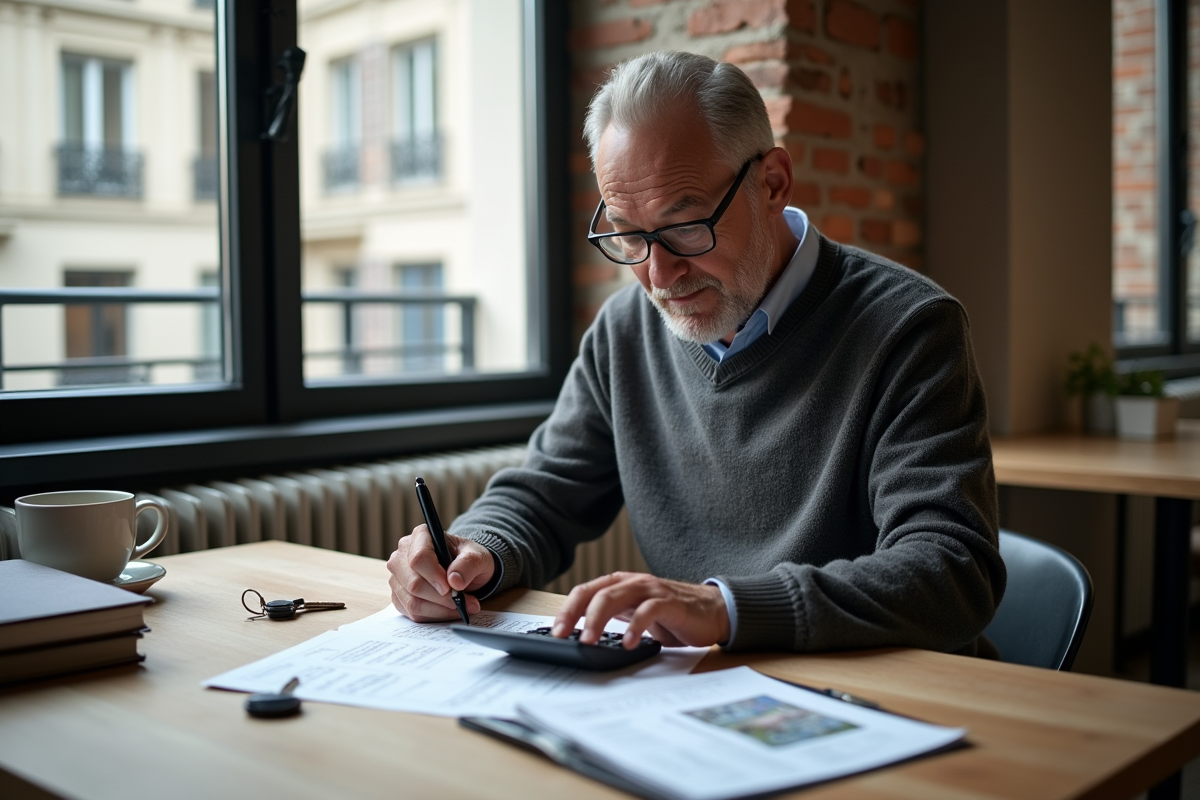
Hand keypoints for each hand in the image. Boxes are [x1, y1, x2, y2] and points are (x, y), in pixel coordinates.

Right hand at [387, 525, 493, 621]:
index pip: (419, 558)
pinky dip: (434, 616)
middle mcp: (402, 555)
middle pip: (414, 583)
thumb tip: (454, 581)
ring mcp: (398, 577)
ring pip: (412, 602)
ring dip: (440, 610)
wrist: (464, 571)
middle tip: (463, 602)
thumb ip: (468, 565)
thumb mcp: (477, 557)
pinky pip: (412, 613)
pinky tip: (449, 611)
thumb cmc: (468, 559)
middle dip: (441, 598)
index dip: (434, 576)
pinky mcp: (399, 596)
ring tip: (462, 607)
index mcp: (421, 536)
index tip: (452, 588)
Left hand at [551, 572, 729, 648]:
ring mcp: (651, 590)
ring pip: (616, 597)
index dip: (567, 610)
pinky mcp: (670, 602)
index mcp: (620, 585)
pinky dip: (635, 626)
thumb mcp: (634, 616)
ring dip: (598, 620)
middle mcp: (632, 583)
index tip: (555, 632)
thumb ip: (612, 620)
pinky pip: (648, 610)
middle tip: (564, 637)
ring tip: (589, 642)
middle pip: (596, 593)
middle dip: (575, 615)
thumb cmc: (671, 616)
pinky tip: (628, 643)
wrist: (713, 612)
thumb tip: (579, 640)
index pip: (585, 592)